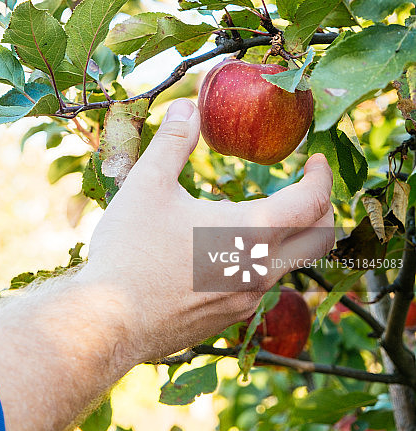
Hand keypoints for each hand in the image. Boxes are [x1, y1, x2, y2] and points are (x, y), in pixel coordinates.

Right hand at [79, 98, 333, 364]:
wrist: (110, 322)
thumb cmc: (130, 251)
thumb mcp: (148, 185)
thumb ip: (173, 143)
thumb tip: (186, 108)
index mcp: (251, 231)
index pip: (312, 202)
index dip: (321, 177)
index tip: (316, 161)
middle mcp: (261, 269)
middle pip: (318, 238)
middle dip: (320, 207)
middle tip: (306, 187)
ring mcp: (247, 299)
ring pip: (288, 264)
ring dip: (285, 235)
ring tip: (250, 215)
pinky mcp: (229, 317)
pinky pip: (260, 285)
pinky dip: (258, 261)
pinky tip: (221, 252)